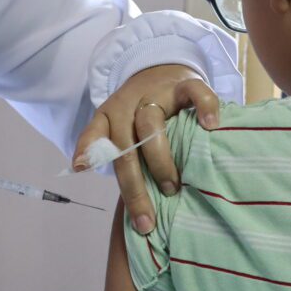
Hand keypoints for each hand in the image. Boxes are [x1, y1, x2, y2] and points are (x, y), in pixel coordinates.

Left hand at [74, 65, 220, 236]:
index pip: (96, 135)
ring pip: (151, 125)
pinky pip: (194, 92)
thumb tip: (80, 170)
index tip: (81, 169)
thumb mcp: (118, 126)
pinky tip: (210, 127)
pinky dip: (204, 108)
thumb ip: (106, 149)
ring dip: (160, 161)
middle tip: (146, 221)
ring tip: (172, 189)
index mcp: (110, 115)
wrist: (162, 70)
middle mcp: (130, 103)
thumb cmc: (139, 111)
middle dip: (134, 188)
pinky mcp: (184, 84)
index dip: (88, 150)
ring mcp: (158, 93)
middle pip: (126, 146)